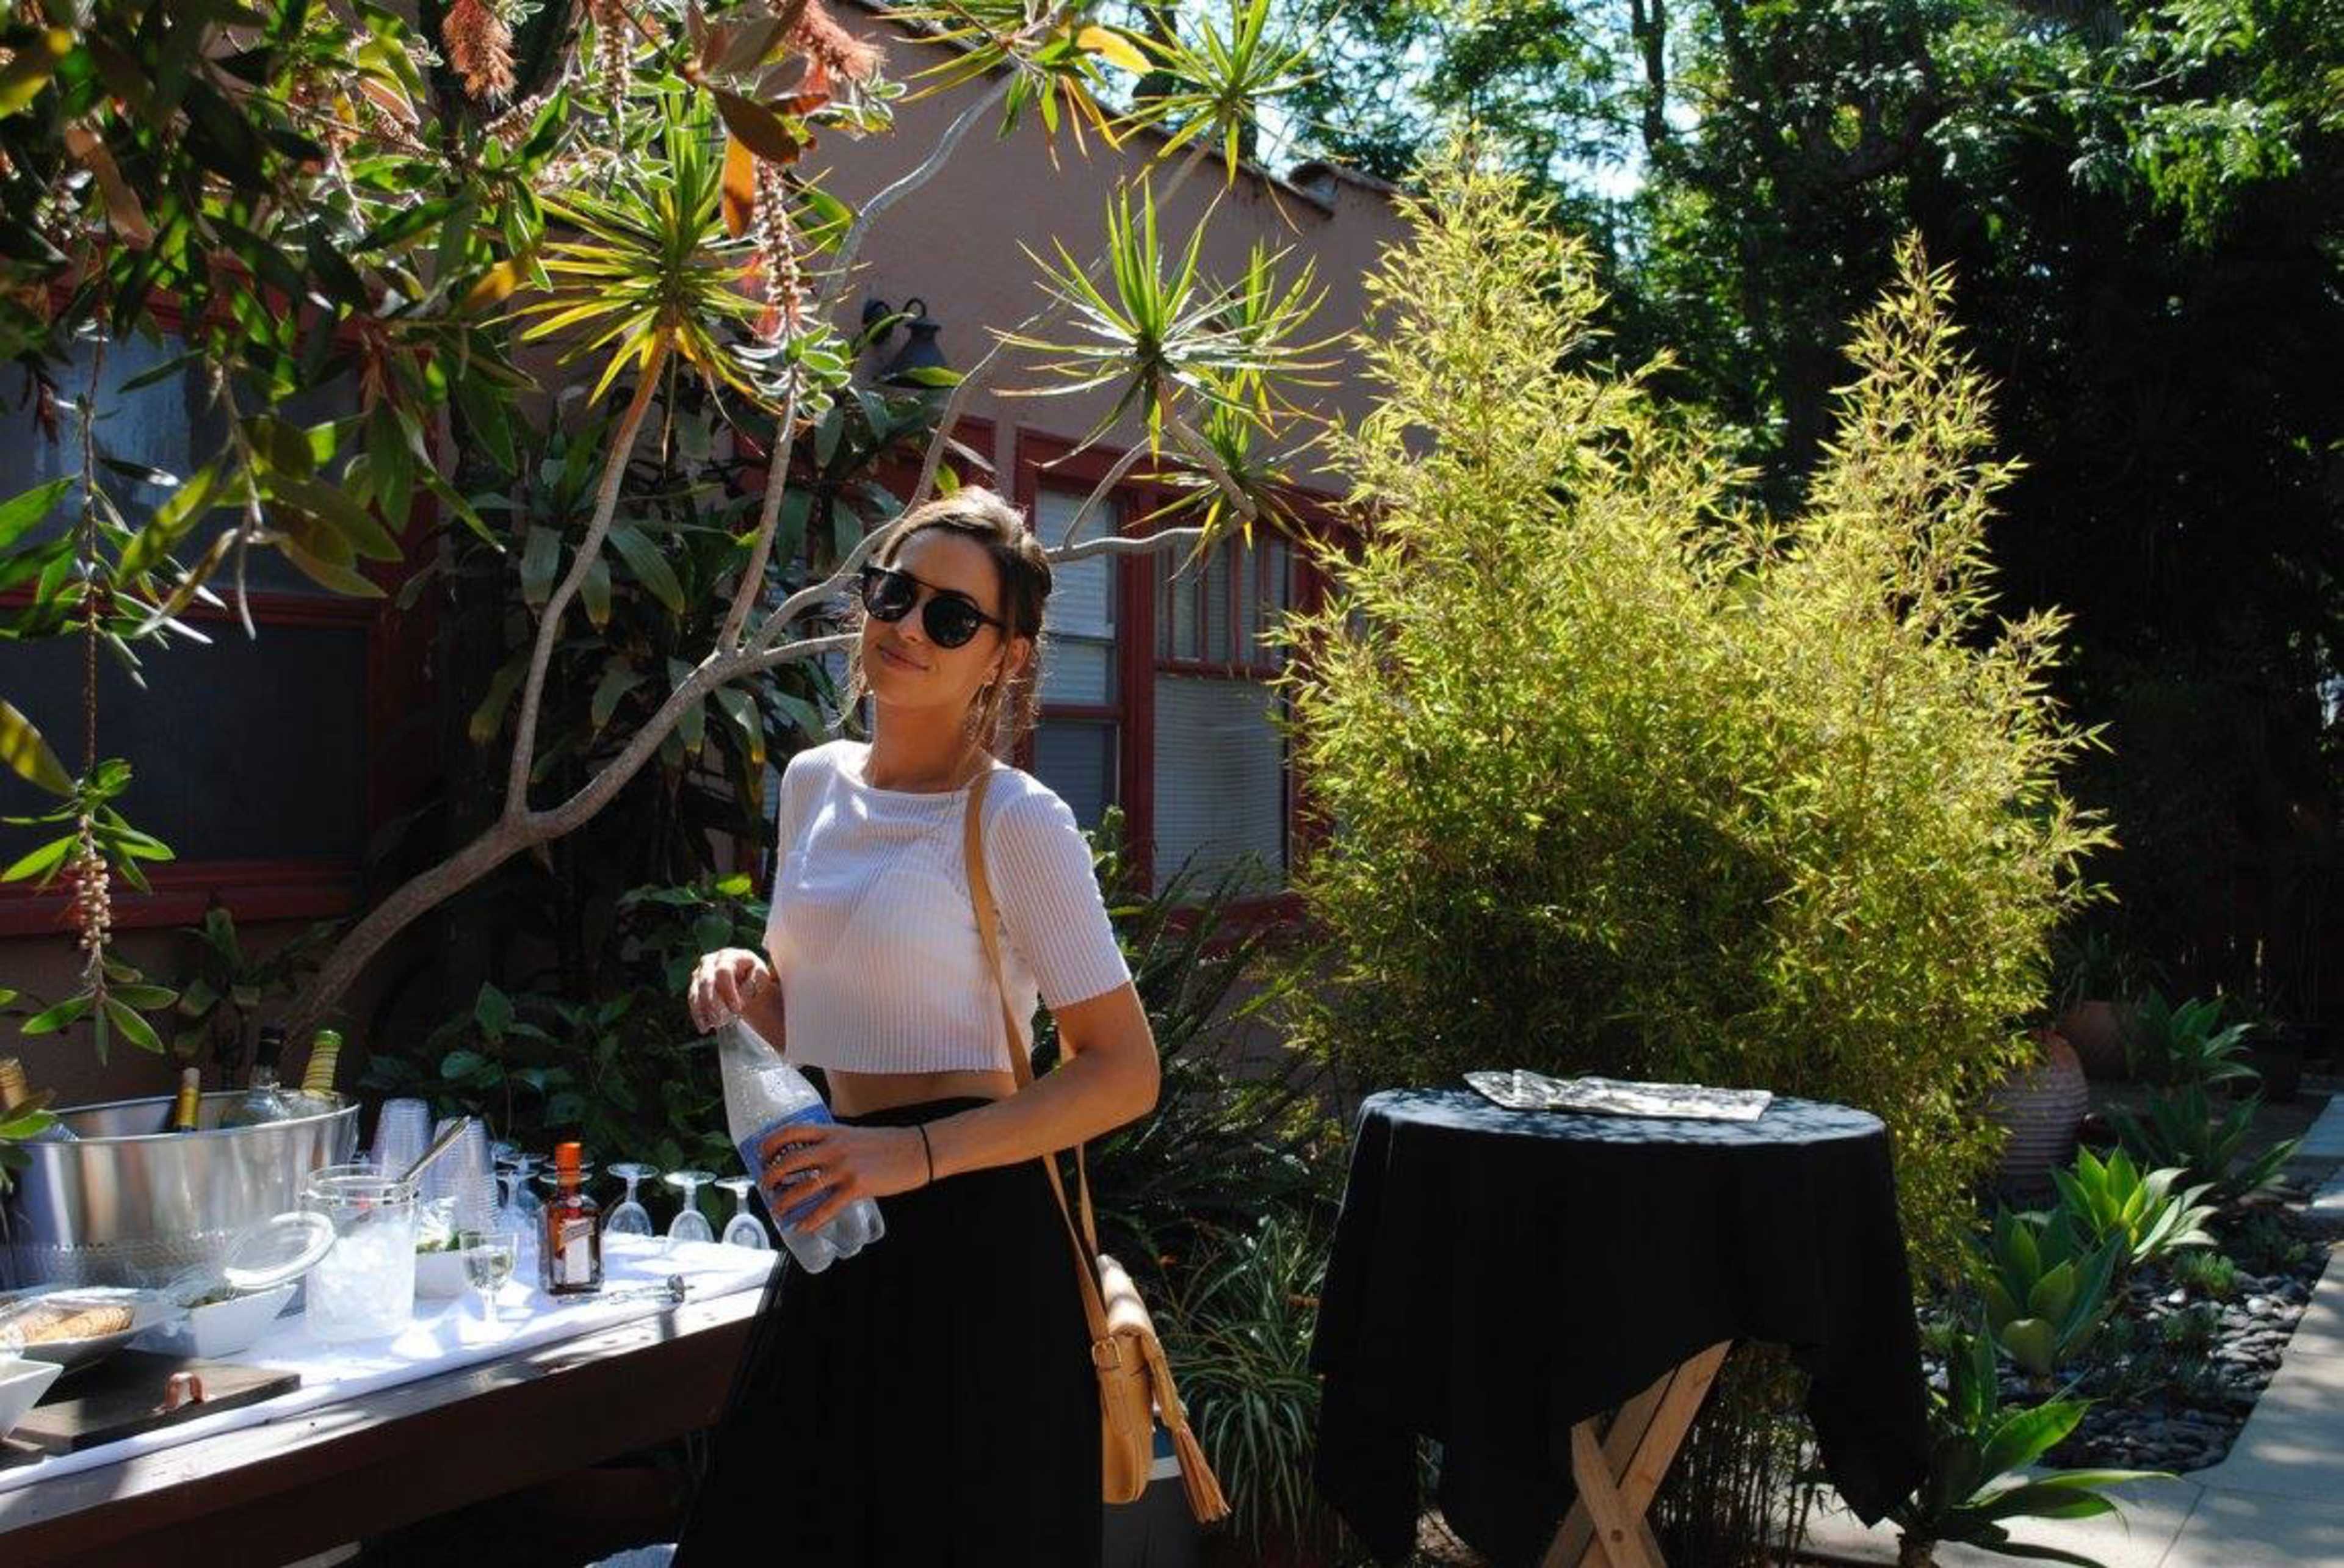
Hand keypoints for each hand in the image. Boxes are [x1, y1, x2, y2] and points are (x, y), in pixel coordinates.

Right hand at [688, 948, 772, 1032]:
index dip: (728, 991)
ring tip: (712, 1027)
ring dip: (702, 1010)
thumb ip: (759, 977)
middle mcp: (712, 960)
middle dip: (712, 1003)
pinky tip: (704, 1027)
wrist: (747, 981)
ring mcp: (701, 971)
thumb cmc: (756, 978)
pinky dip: (697, 1014)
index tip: (737, 1010)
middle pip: (706, 981)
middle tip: (720, 1021)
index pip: (724, 972)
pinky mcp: (696, 983)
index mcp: (731, 956)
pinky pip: (692, 999)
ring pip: (696, 991)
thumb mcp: (762, 976)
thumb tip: (752, 981)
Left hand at [757, 1122, 929, 1233]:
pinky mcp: (857, 1187)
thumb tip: (812, 1154)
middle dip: (771, 1177)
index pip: (790, 1132)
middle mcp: (833, 1148)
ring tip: (778, 1210)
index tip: (762, 1156)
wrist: (916, 1150)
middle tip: (767, 1188)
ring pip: (802, 1187)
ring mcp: (844, 1168)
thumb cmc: (886, 1143)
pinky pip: (826, 1208)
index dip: (769, 1144)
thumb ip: (832, 1141)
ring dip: (785, 1202)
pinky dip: (810, 1220)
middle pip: (788, 1162)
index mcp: (831, 1131)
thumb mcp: (853, 1134)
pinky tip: (802, 1227)